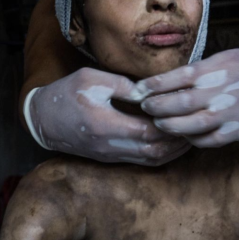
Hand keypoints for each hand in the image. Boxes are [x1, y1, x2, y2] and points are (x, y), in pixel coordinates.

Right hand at [25, 68, 190, 164]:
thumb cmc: (67, 94)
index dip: (170, 124)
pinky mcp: (109, 156)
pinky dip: (159, 154)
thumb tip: (150, 91)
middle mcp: (111, 145)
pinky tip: (171, 143)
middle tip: (196, 124)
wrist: (42, 118)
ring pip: (149, 160)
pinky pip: (140, 160)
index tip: (186, 111)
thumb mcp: (92, 79)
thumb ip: (123, 85)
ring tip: (190, 135)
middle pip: (154, 150)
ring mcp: (110, 154)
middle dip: (177, 140)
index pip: (149, 131)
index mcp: (107, 125)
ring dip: (171, 151)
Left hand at [135, 48, 238, 147]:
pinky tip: (185, 135)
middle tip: (143, 107)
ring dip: (167, 126)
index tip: (138, 89)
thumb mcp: (235, 55)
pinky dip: (190, 139)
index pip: (173, 78)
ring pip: (184, 126)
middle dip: (153, 107)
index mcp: (216, 67)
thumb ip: (208, 67)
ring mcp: (226, 114)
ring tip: (158, 123)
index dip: (152, 86)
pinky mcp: (236, 132)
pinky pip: (205, 141)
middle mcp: (217, 91)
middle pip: (173, 104)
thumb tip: (184, 77)